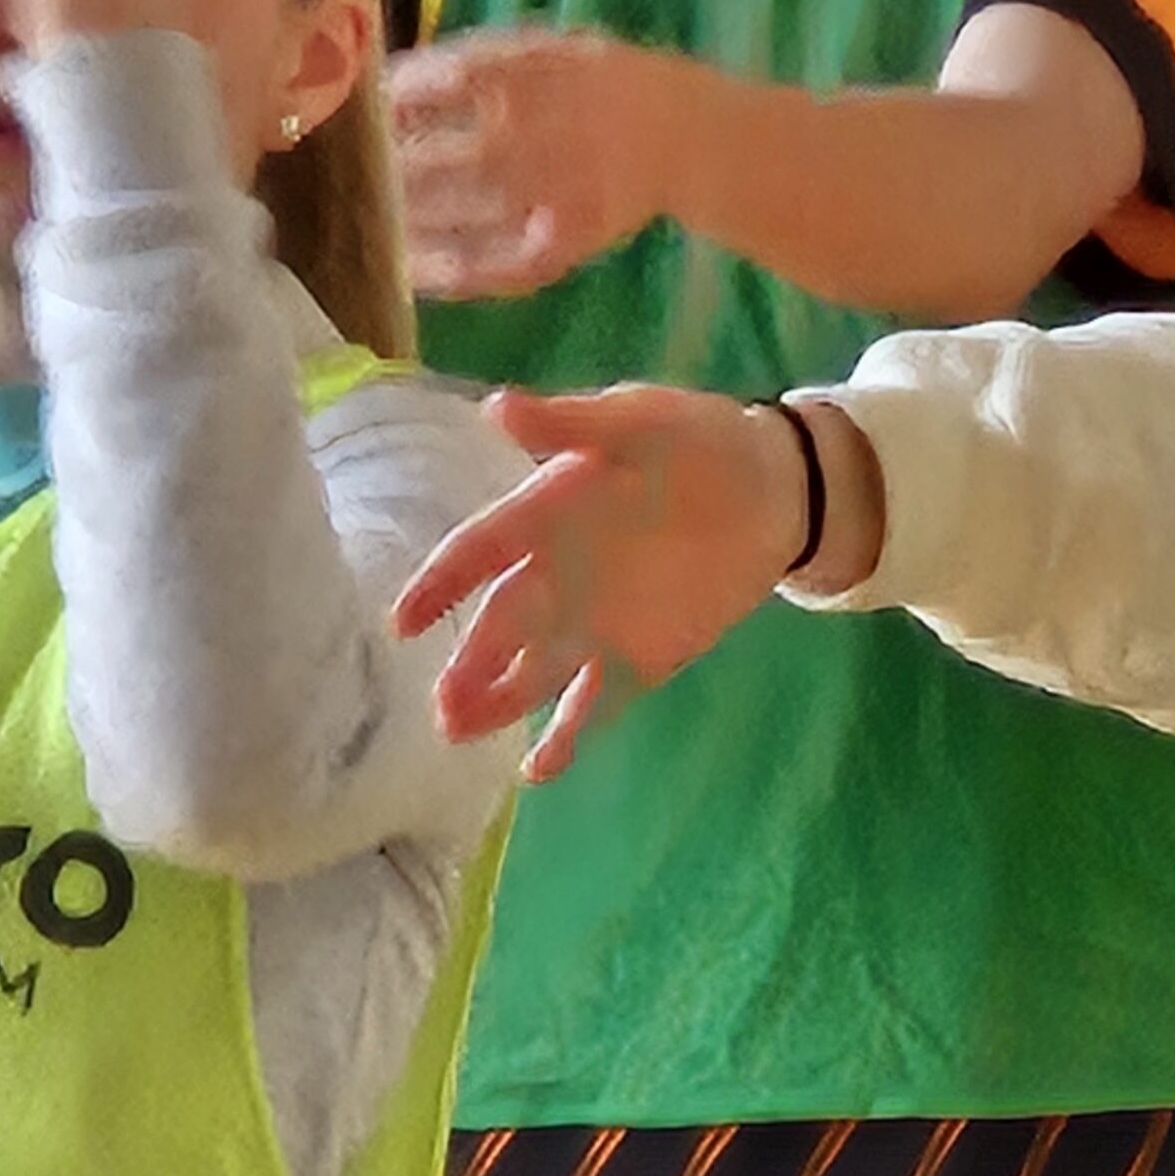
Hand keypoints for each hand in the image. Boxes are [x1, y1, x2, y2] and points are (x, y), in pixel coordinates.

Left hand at [389, 27, 687, 295]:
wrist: (680, 132)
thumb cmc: (595, 82)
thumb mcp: (546, 45)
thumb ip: (476, 56)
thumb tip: (391, 77)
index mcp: (537, 75)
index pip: (448, 81)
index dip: (396, 97)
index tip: (362, 108)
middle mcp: (541, 135)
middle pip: (443, 153)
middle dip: (388, 165)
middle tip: (345, 174)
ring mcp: (551, 194)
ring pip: (460, 212)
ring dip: (402, 218)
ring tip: (360, 219)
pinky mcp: (563, 244)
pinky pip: (496, 268)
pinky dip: (448, 273)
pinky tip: (408, 270)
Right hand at [394, 384, 810, 777]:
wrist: (770, 488)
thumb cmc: (694, 440)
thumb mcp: (635, 420)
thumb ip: (568, 425)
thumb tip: (494, 406)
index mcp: (545, 513)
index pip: (478, 550)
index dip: (440, 583)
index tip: (404, 622)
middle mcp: (557, 575)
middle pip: (501, 625)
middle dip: (469, 664)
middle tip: (442, 705)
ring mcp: (594, 624)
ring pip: (532, 672)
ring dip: (497, 702)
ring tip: (461, 732)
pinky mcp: (638, 661)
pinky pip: (593, 705)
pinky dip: (566, 736)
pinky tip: (538, 769)